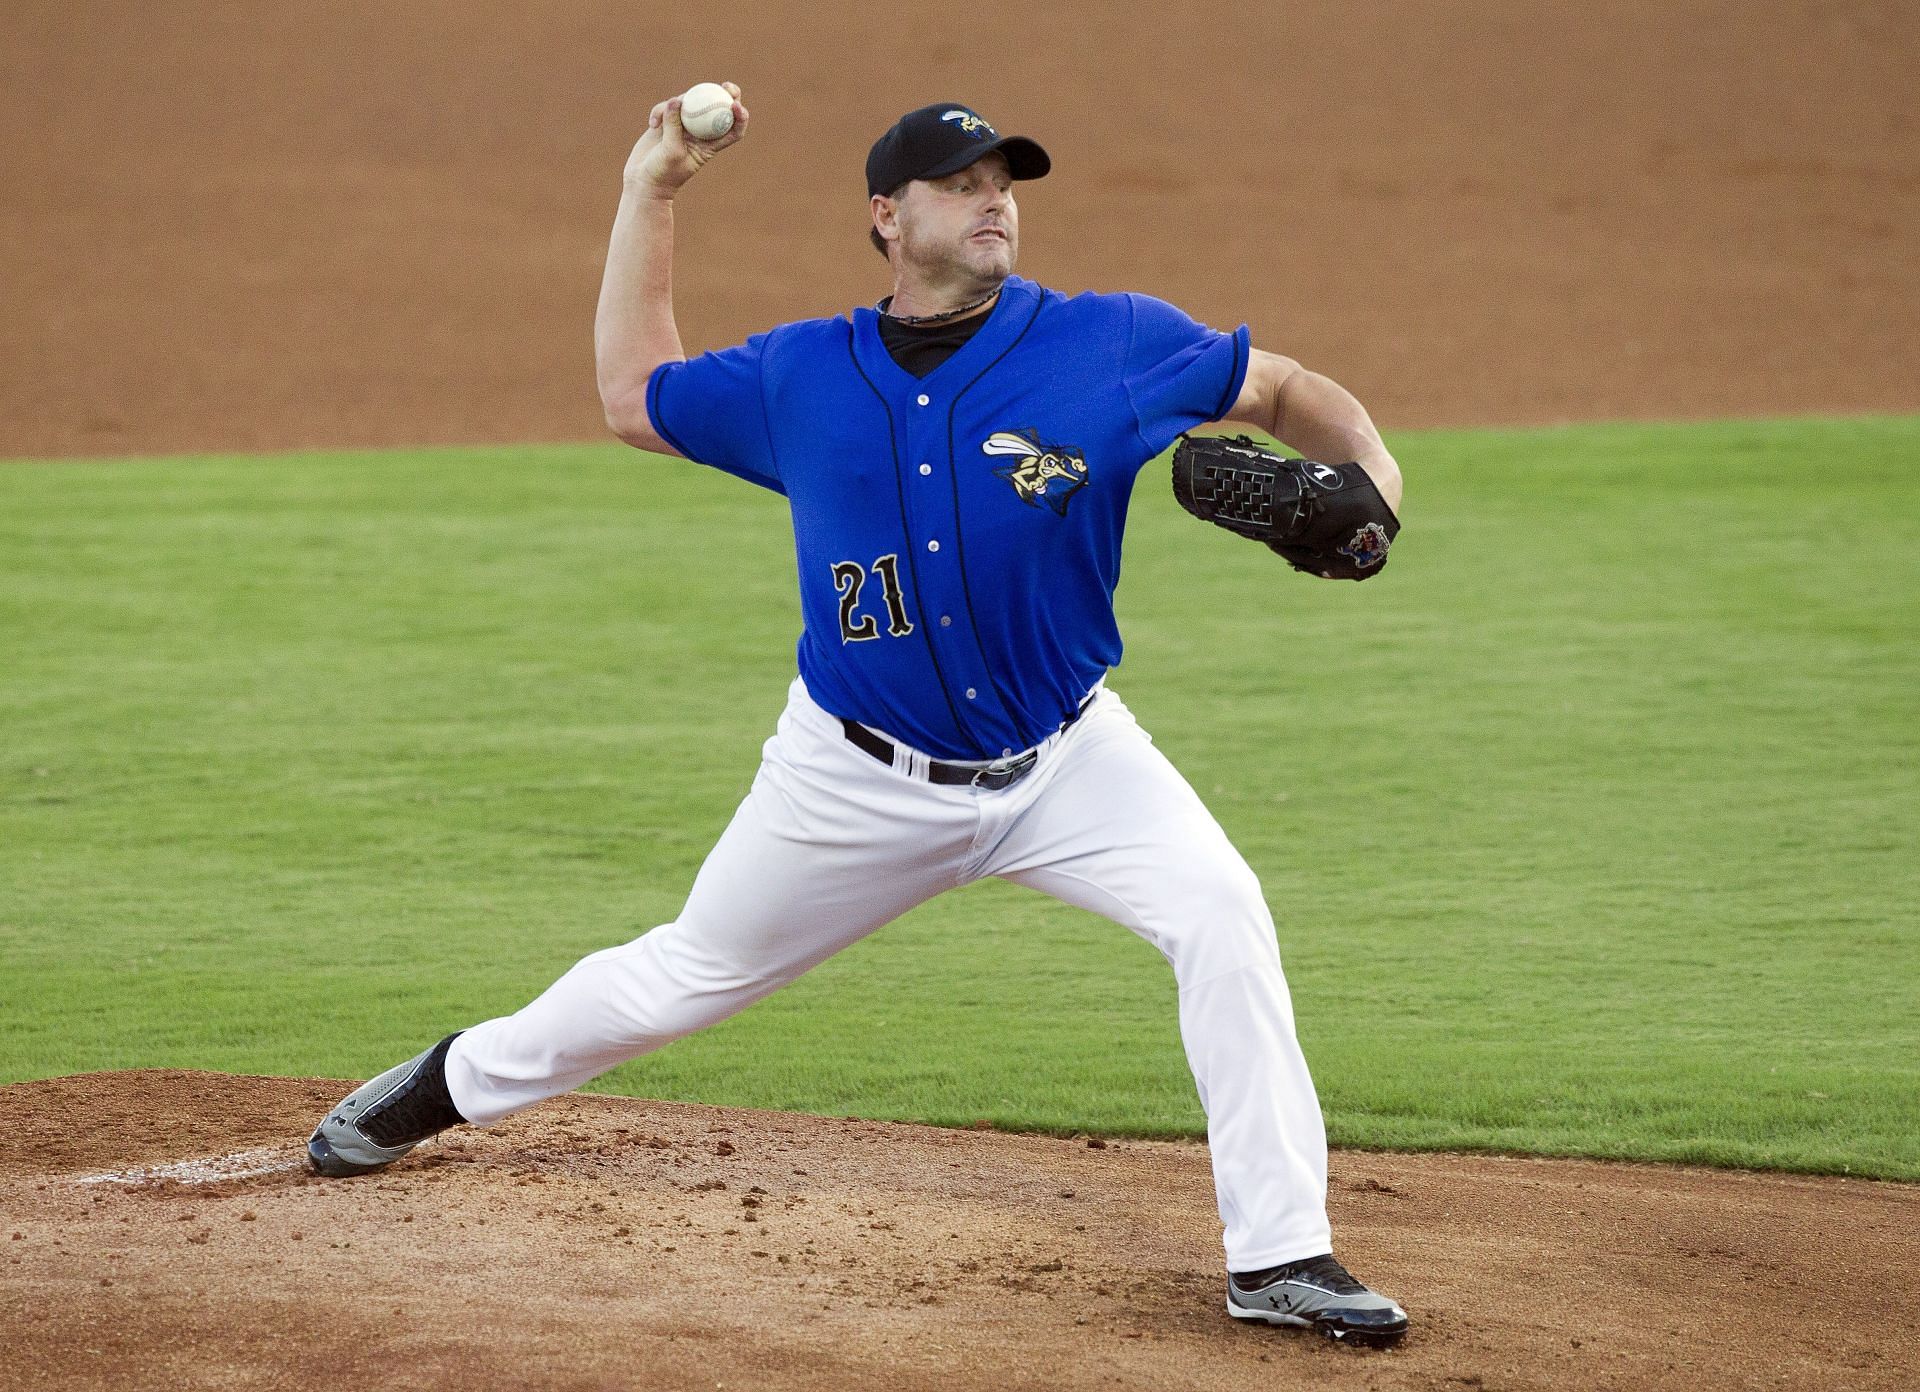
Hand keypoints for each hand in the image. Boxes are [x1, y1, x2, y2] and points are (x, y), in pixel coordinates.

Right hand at [624, 82, 747, 197]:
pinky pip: (668, 105)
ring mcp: (684, 124)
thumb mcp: (671, 151)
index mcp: (710, 146)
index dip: (740, 118)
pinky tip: (652, 124)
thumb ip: (674, 126)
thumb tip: (677, 100)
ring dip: (679, 103)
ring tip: (664, 117)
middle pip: (718, 109)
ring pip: (690, 102)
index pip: (732, 131)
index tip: (736, 106)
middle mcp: (700, 133)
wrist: (643, 179)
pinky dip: (660, 110)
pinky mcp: (667, 120)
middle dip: (726, 94)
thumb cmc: (663, 173)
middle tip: (726, 86)